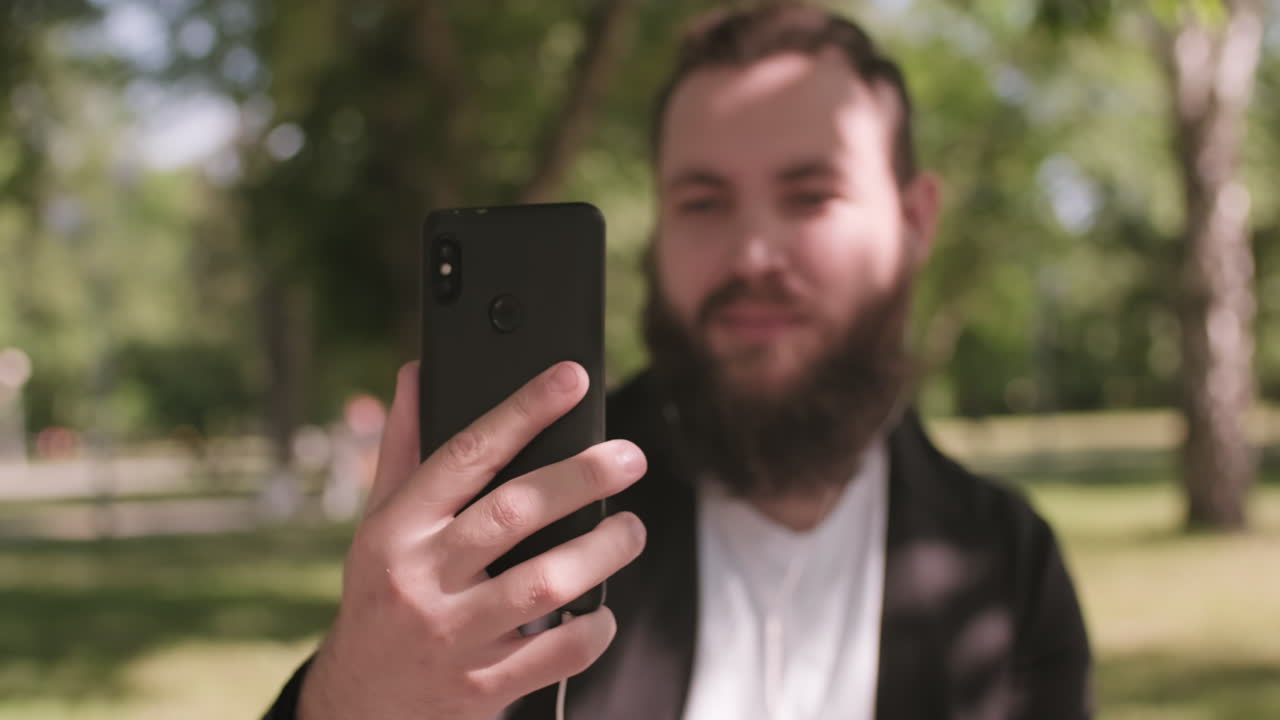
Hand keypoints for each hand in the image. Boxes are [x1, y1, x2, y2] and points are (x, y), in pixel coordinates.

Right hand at [298, 361, 646, 719]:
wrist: (358, 705)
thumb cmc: (379, 599)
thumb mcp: (377, 525)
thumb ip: (403, 450)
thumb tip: (416, 372)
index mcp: (397, 530)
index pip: (465, 455)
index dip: (521, 411)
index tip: (569, 380)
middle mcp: (422, 579)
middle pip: (514, 513)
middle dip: (581, 478)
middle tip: (629, 458)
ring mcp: (453, 636)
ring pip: (543, 583)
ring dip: (601, 551)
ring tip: (631, 530)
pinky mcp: (483, 686)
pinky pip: (555, 655)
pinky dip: (591, 629)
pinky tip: (603, 609)